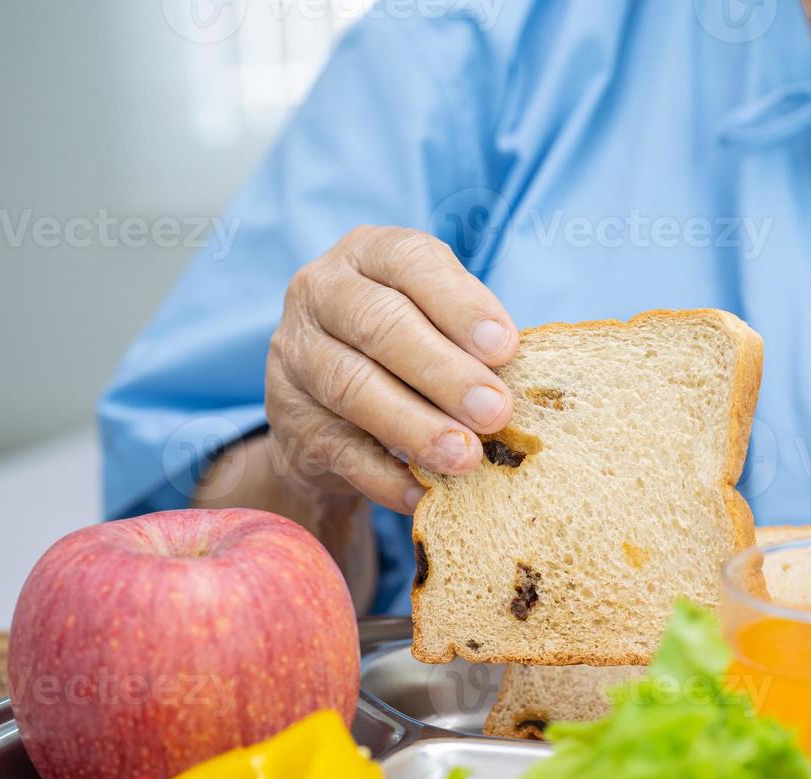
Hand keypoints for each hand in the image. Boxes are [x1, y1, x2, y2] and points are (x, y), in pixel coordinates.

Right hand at [265, 225, 518, 513]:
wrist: (325, 406)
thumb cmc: (405, 349)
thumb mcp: (435, 319)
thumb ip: (470, 337)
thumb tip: (521, 380)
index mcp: (368, 253)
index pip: (410, 263)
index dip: (460, 305)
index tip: (505, 348)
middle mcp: (320, 292)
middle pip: (379, 326)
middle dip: (444, 371)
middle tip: (495, 411)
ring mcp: (296, 356)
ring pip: (353, 387)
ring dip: (415, 426)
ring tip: (465, 456)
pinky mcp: (289, 420)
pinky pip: (339, 449)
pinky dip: (385, 476)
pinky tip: (424, 493)